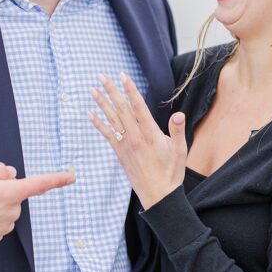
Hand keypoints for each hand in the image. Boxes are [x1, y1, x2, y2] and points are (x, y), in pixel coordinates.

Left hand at [89, 73, 186, 209]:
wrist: (158, 195)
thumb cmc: (171, 172)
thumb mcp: (180, 150)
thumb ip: (177, 130)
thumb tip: (178, 114)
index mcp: (151, 134)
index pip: (138, 107)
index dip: (130, 90)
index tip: (123, 76)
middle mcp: (135, 137)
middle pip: (121, 109)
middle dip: (112, 91)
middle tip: (102, 76)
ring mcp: (126, 145)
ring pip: (112, 120)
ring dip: (102, 104)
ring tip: (93, 90)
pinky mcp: (120, 153)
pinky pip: (107, 135)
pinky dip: (98, 124)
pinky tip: (90, 114)